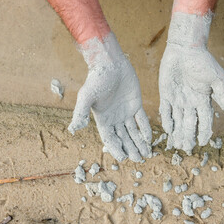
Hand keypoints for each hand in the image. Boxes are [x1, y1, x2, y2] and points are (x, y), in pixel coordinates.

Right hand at [68, 33, 151, 161]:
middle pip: (123, 138)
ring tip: (147, 154)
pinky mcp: (135, 104)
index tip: (124, 158)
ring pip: (133, 131)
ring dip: (139, 143)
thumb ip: (80, 113)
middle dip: (131, 149)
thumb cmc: (97, 79)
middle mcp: (114, 118)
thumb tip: (74, 129)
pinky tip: (150, 139)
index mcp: (103, 119)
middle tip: (139, 160)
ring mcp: (125, 112)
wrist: (110, 63)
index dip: (116, 149)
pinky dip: (145, 129)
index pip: (110, 138)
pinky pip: (141, 119)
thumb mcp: (86, 96)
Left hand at [159, 12, 223, 154]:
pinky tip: (167, 129)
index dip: (204, 132)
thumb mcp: (216, 77)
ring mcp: (177, 99)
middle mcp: (190, 102)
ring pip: (177, 120)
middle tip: (186, 148)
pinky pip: (165, 110)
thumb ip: (223, 94)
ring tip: (176, 145)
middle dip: (188, 136)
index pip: (204, 120)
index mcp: (203, 100)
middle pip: (189, 123)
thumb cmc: (202, 61)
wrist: (184, 49)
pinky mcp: (166, 94)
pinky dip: (167, 120)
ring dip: (177, 132)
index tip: (202, 143)